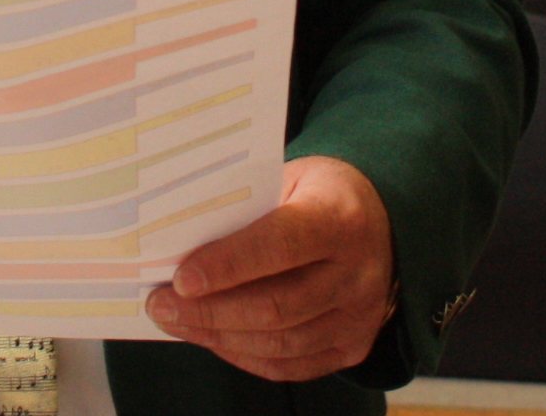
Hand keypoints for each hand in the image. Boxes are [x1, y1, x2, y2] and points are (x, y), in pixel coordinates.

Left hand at [147, 155, 395, 381]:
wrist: (384, 222)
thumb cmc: (320, 195)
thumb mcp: (288, 179)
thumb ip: (245, 207)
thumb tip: (178, 241)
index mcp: (340, 218)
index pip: (280, 245)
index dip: (227, 265)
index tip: (180, 279)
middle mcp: (357, 272)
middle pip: (276, 306)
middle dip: (209, 311)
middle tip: (161, 305)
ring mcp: (359, 315)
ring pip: (280, 343)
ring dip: (219, 337)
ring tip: (177, 321)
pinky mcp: (353, 345)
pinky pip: (291, 366)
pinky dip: (245, 356)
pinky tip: (213, 339)